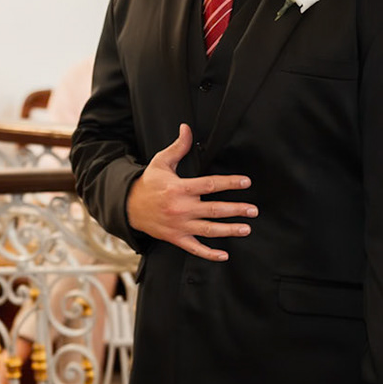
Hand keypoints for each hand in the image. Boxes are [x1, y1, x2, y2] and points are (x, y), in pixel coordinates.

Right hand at [124, 124, 255, 260]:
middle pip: (214, 209)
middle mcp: (181, 208)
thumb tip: (187, 128)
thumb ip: (178, 147)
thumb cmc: (148, 183)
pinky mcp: (176, 238)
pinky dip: (209, 254)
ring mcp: (179, 225)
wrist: (128, 206)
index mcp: (180, 188)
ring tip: (246, 228)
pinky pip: (195, 248)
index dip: (230, 183)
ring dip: (229, 230)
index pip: (210, 185)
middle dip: (236, 210)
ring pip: (209, 230)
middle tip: (253, 210)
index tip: (246, 182)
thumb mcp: (161, 162)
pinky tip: (224, 255)